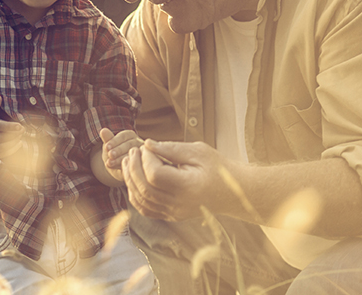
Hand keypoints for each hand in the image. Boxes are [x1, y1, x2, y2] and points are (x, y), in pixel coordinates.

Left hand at [100, 128, 142, 180]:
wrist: (117, 169)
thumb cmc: (113, 154)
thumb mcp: (109, 147)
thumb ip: (107, 139)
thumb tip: (103, 130)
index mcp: (130, 135)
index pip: (123, 136)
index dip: (115, 141)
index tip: (106, 147)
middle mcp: (139, 143)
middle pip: (130, 144)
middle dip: (118, 150)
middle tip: (110, 155)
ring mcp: (143, 153)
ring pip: (133, 155)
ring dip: (120, 159)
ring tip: (109, 163)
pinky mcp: (143, 164)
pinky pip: (136, 164)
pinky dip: (126, 167)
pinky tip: (117, 169)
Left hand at [121, 139, 236, 220]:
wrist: (233, 192)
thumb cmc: (217, 168)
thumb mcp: (198, 152)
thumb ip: (171, 148)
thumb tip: (147, 144)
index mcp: (188, 187)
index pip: (155, 175)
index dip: (145, 159)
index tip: (146, 147)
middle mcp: (179, 204)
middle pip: (145, 189)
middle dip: (133, 168)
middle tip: (133, 152)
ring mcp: (175, 213)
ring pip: (142, 200)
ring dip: (130, 180)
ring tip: (129, 163)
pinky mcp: (172, 216)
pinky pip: (146, 209)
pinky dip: (135, 195)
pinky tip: (134, 180)